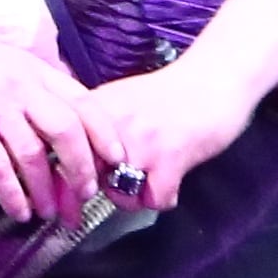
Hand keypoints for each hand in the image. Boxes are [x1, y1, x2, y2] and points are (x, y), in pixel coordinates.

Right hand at [0, 28, 115, 228]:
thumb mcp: (7, 62)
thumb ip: (36, 85)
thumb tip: (65, 116)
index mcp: (35, 70)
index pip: (84, 102)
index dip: (105, 134)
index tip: (116, 161)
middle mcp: (21, 87)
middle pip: (67, 131)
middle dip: (82, 169)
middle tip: (85, 196)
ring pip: (34, 155)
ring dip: (47, 190)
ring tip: (50, 213)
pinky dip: (13, 195)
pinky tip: (19, 211)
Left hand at [76, 59, 268, 213]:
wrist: (215, 77)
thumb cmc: (172, 92)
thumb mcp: (122, 101)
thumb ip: (98, 127)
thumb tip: (75, 159)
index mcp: (96, 109)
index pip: (62, 152)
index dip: (65, 182)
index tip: (70, 200)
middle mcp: (112, 125)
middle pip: (88, 180)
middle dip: (102, 192)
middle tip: (122, 187)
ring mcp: (140, 142)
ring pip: (119, 195)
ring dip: (135, 198)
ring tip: (150, 183)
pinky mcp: (170, 157)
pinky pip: (155, 200)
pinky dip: (164, 198)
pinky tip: (172, 183)